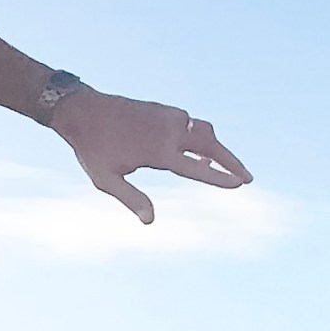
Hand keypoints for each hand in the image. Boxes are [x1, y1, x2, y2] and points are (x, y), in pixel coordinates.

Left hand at [51, 88, 252, 224]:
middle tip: (247, 177)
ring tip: (218, 165)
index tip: (240, 183)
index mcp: (159, 151)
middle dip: (232, 162)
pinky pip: (191, 123)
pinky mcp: (164, 109)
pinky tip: (195, 147)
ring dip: (217, 147)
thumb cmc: (92, 148)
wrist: (82, 110)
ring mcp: (169, 117)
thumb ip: (131, 198)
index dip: (221, 177)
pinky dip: (201, 135)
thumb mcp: (106, 179)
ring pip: (205, 131)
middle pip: (213, 145)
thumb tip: (150, 221)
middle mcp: (170, 131)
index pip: (198, 168)